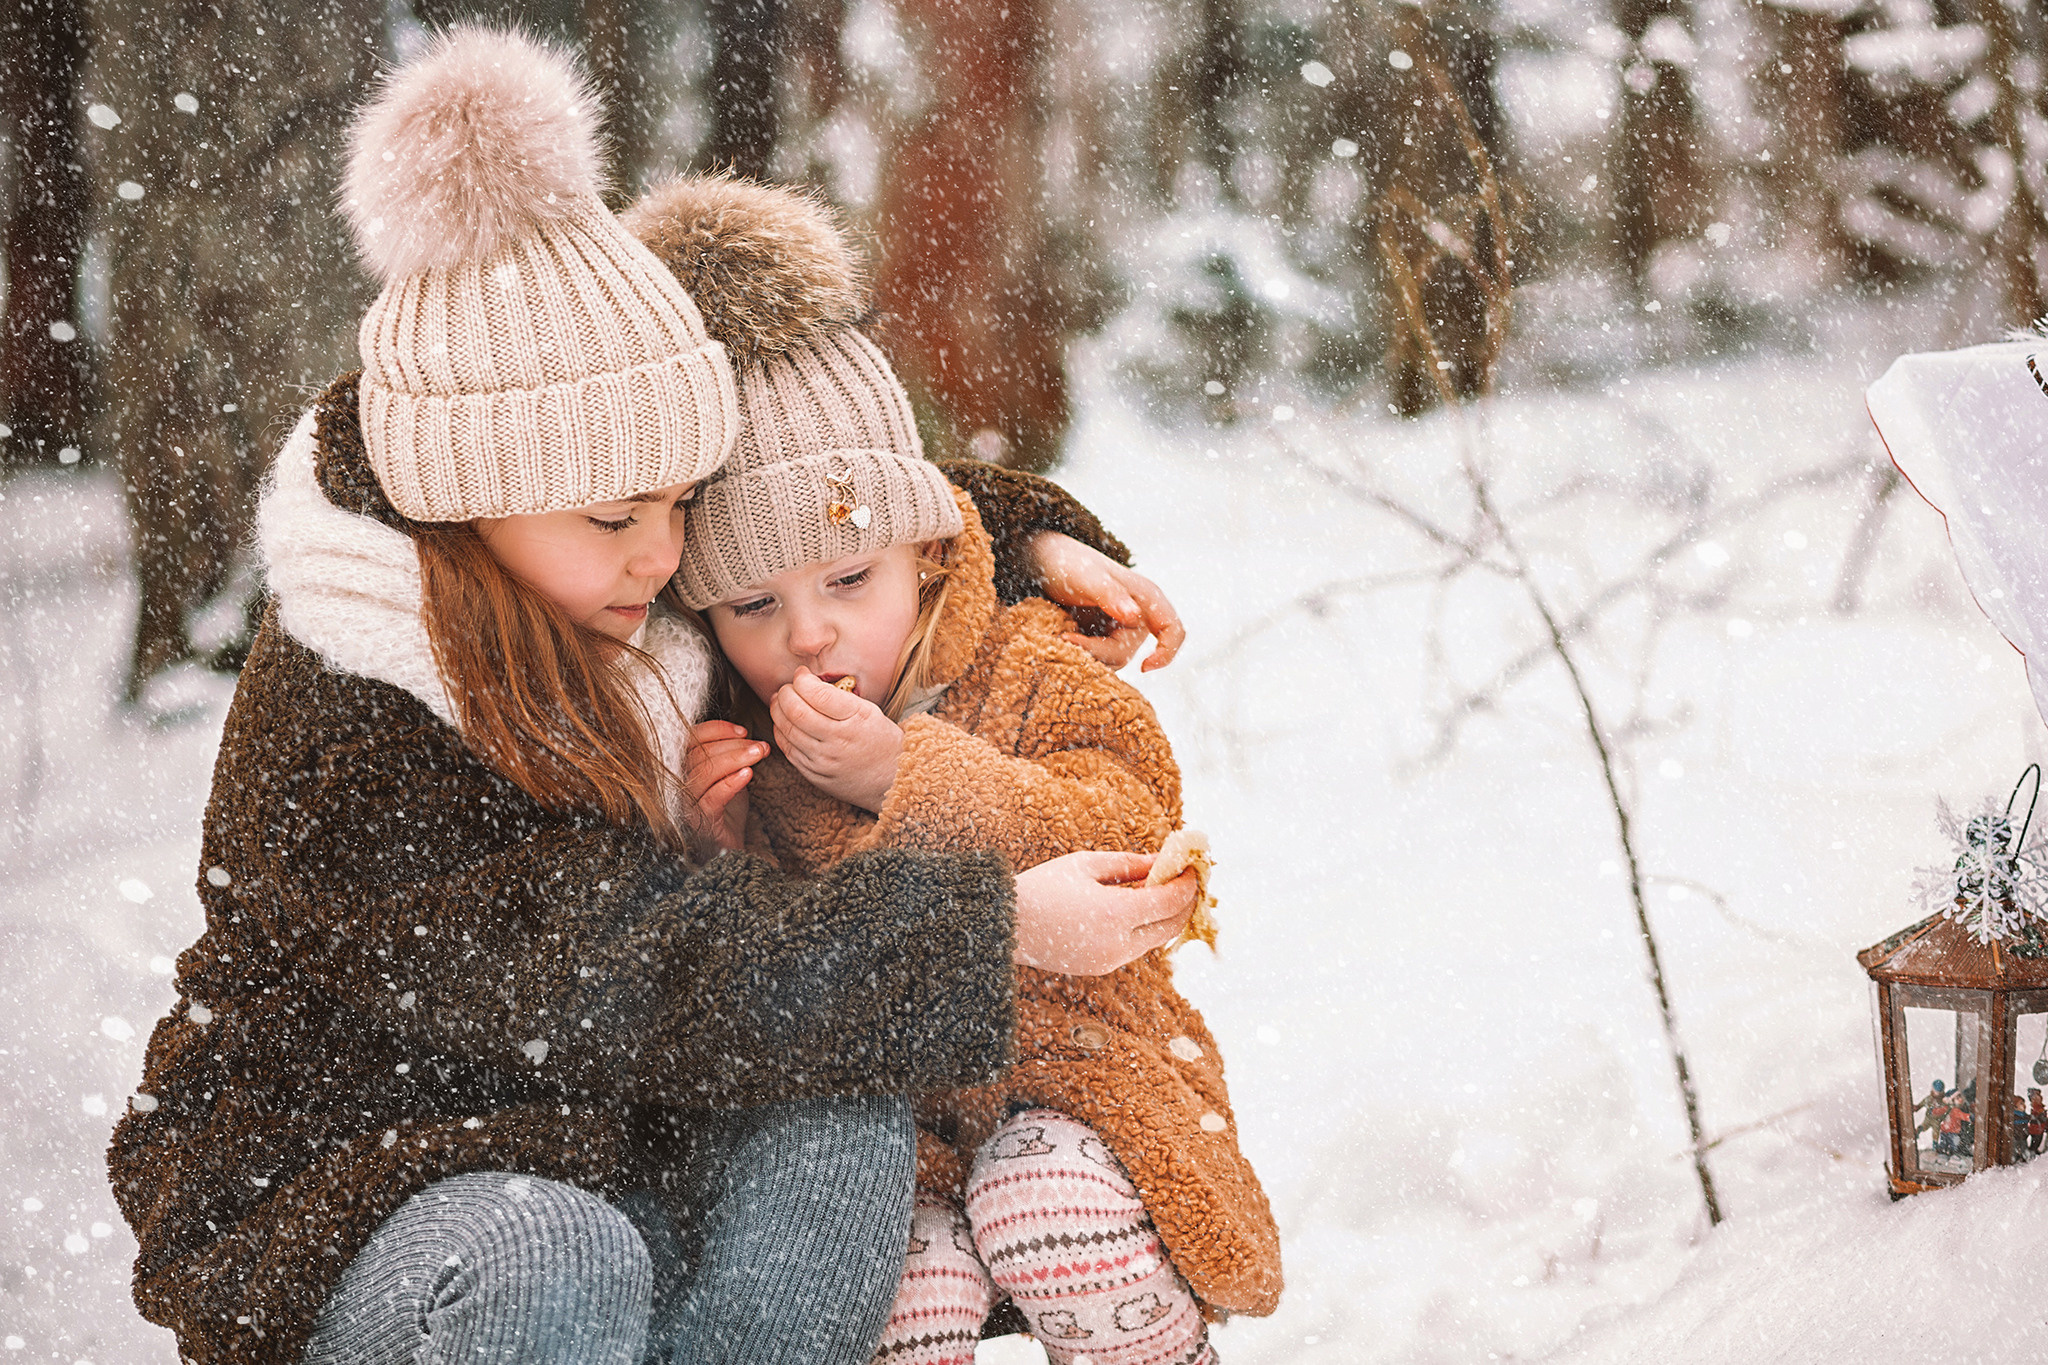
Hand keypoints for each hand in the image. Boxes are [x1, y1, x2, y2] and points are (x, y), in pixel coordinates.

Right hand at [684, 720, 764, 850]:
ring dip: (735, 758)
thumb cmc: (727, 810)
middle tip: (760, 745)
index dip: (716, 730)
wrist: (730, 848)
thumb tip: (745, 734)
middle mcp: (680, 785)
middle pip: (699, 754)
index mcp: (683, 769)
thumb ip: (729, 756)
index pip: (690, 740)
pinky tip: (748, 774)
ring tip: (759, 753)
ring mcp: (687, 804)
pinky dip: (730, 783)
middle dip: (733, 744)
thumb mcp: (727, 776)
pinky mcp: (701, 822)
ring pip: (704, 773)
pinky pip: (713, 798)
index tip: (743, 730)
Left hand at [770, 668, 903, 811]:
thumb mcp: (869, 711)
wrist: (892, 778)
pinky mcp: (814, 774)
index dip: (802, 679)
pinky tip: (783, 722)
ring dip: (778, 710)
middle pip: (796, 711)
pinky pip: (788, 750)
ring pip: (787, 730)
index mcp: (856, 719)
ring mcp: (824, 760)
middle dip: (785, 693)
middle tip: (788, 687)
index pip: (817, 694)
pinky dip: (781, 731)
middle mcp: (838, 741)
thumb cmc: (880, 739)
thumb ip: (839, 696)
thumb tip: (806, 682)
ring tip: (780, 701)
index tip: (802, 674)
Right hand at [1011, 850, 1196, 974]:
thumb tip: (1164, 861)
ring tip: (1163, 889)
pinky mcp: (1101, 967)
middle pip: (1171, 926)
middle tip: (1188, 879)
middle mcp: (1117, 944)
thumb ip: (1130, 864)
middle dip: (1185, 903)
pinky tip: (1140, 907)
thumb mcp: (1087, 865)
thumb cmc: (1043, 886)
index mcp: (1113, 914)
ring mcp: (1110, 960)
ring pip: (1156, 940)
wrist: (1004, 925)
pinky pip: (1137, 947)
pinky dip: (1147, 928)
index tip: (1193, 866)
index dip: (1187, 884)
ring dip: (1167, 916)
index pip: (1170, 902)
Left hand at [1030, 533, 1184, 671]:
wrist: (1043, 561)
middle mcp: (1137, 616)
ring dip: (1086, 655)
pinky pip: (1096, 657)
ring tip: (1061, 636)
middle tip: (1065, 639)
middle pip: (1127, 653)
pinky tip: (1062, 639)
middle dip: (1097, 653)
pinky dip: (1080, 654)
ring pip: (1109, 660)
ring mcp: (1117, 628)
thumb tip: (1134, 617)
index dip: (1166, 653)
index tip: (1144, 667)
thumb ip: (1110, 595)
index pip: (1173, 631)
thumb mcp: (1088, 577)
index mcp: (1145, 598)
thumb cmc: (1070, 562)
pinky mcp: (1099, 637)